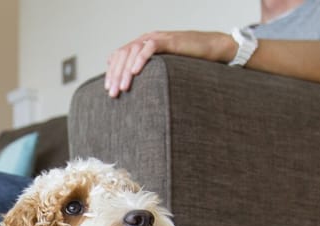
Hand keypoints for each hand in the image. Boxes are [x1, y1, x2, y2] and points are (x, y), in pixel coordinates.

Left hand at [105, 31, 236, 97]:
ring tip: (123, 87)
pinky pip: (150, 47)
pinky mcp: (169, 40)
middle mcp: (147, 39)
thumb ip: (148, 72)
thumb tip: (132, 85)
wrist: (211, 48)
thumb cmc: (188, 61)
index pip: (119, 56)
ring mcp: (158, 38)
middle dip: (115, 75)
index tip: (108, 89)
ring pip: (133, 51)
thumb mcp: (162, 67)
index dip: (111, 72)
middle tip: (112, 93)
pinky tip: (136, 72)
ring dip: (125, 71)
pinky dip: (141, 59)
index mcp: (142, 45)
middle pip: (123, 54)